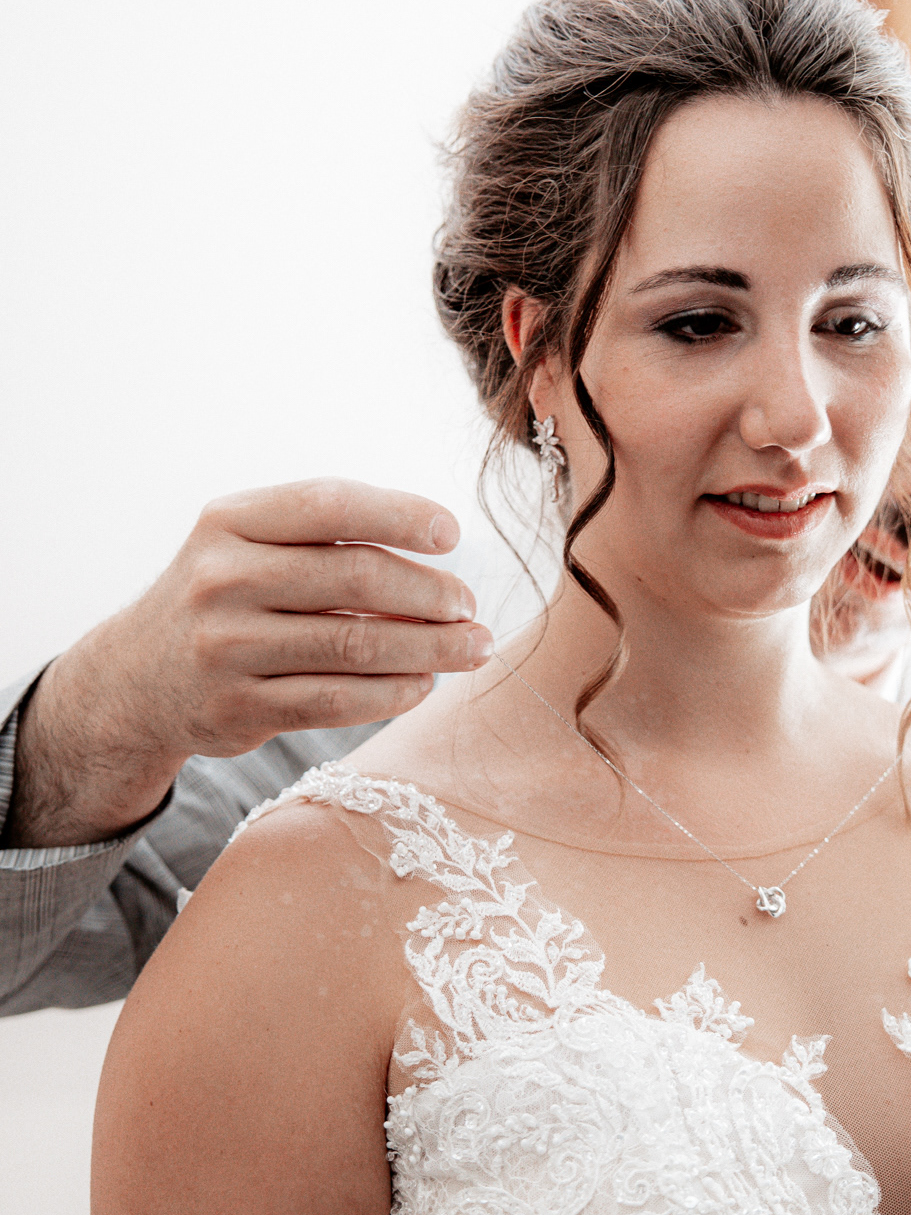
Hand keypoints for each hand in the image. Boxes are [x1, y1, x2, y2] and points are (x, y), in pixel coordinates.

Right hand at [7, 479, 492, 846]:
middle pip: (354, 580)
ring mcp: (227, 648)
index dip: (399, 514)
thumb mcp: (245, 545)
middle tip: (471, 606)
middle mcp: (222, 580)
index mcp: (229, 521)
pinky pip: (336, 701)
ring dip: (429, 650)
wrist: (134, 680)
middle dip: (430, 594)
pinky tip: (424, 684)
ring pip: (354, 648)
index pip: (329, 505)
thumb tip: (438, 551)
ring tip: (472, 648)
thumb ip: (322, 539)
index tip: (452, 534)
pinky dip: (393, 693)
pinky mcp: (239, 709)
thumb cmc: (222, 598)